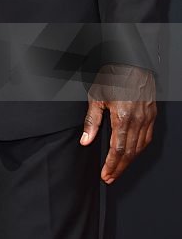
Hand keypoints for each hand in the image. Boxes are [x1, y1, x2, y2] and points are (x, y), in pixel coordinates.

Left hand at [80, 64, 156, 183]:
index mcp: (122, 117)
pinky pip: (148, 137)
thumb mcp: (96, 96)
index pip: (118, 149)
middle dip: (119, 167)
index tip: (106, 174)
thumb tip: (86, 141)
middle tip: (110, 177)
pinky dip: (140, 148)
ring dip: (130, 161)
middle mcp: (138, 119)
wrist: (130, 61)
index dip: (112, 165)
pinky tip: (133, 153)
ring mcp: (147, 117)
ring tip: (119, 169)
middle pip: (130, 152)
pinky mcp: (152, 114)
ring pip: (140, 147)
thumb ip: (92, 121)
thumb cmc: (113, 75)